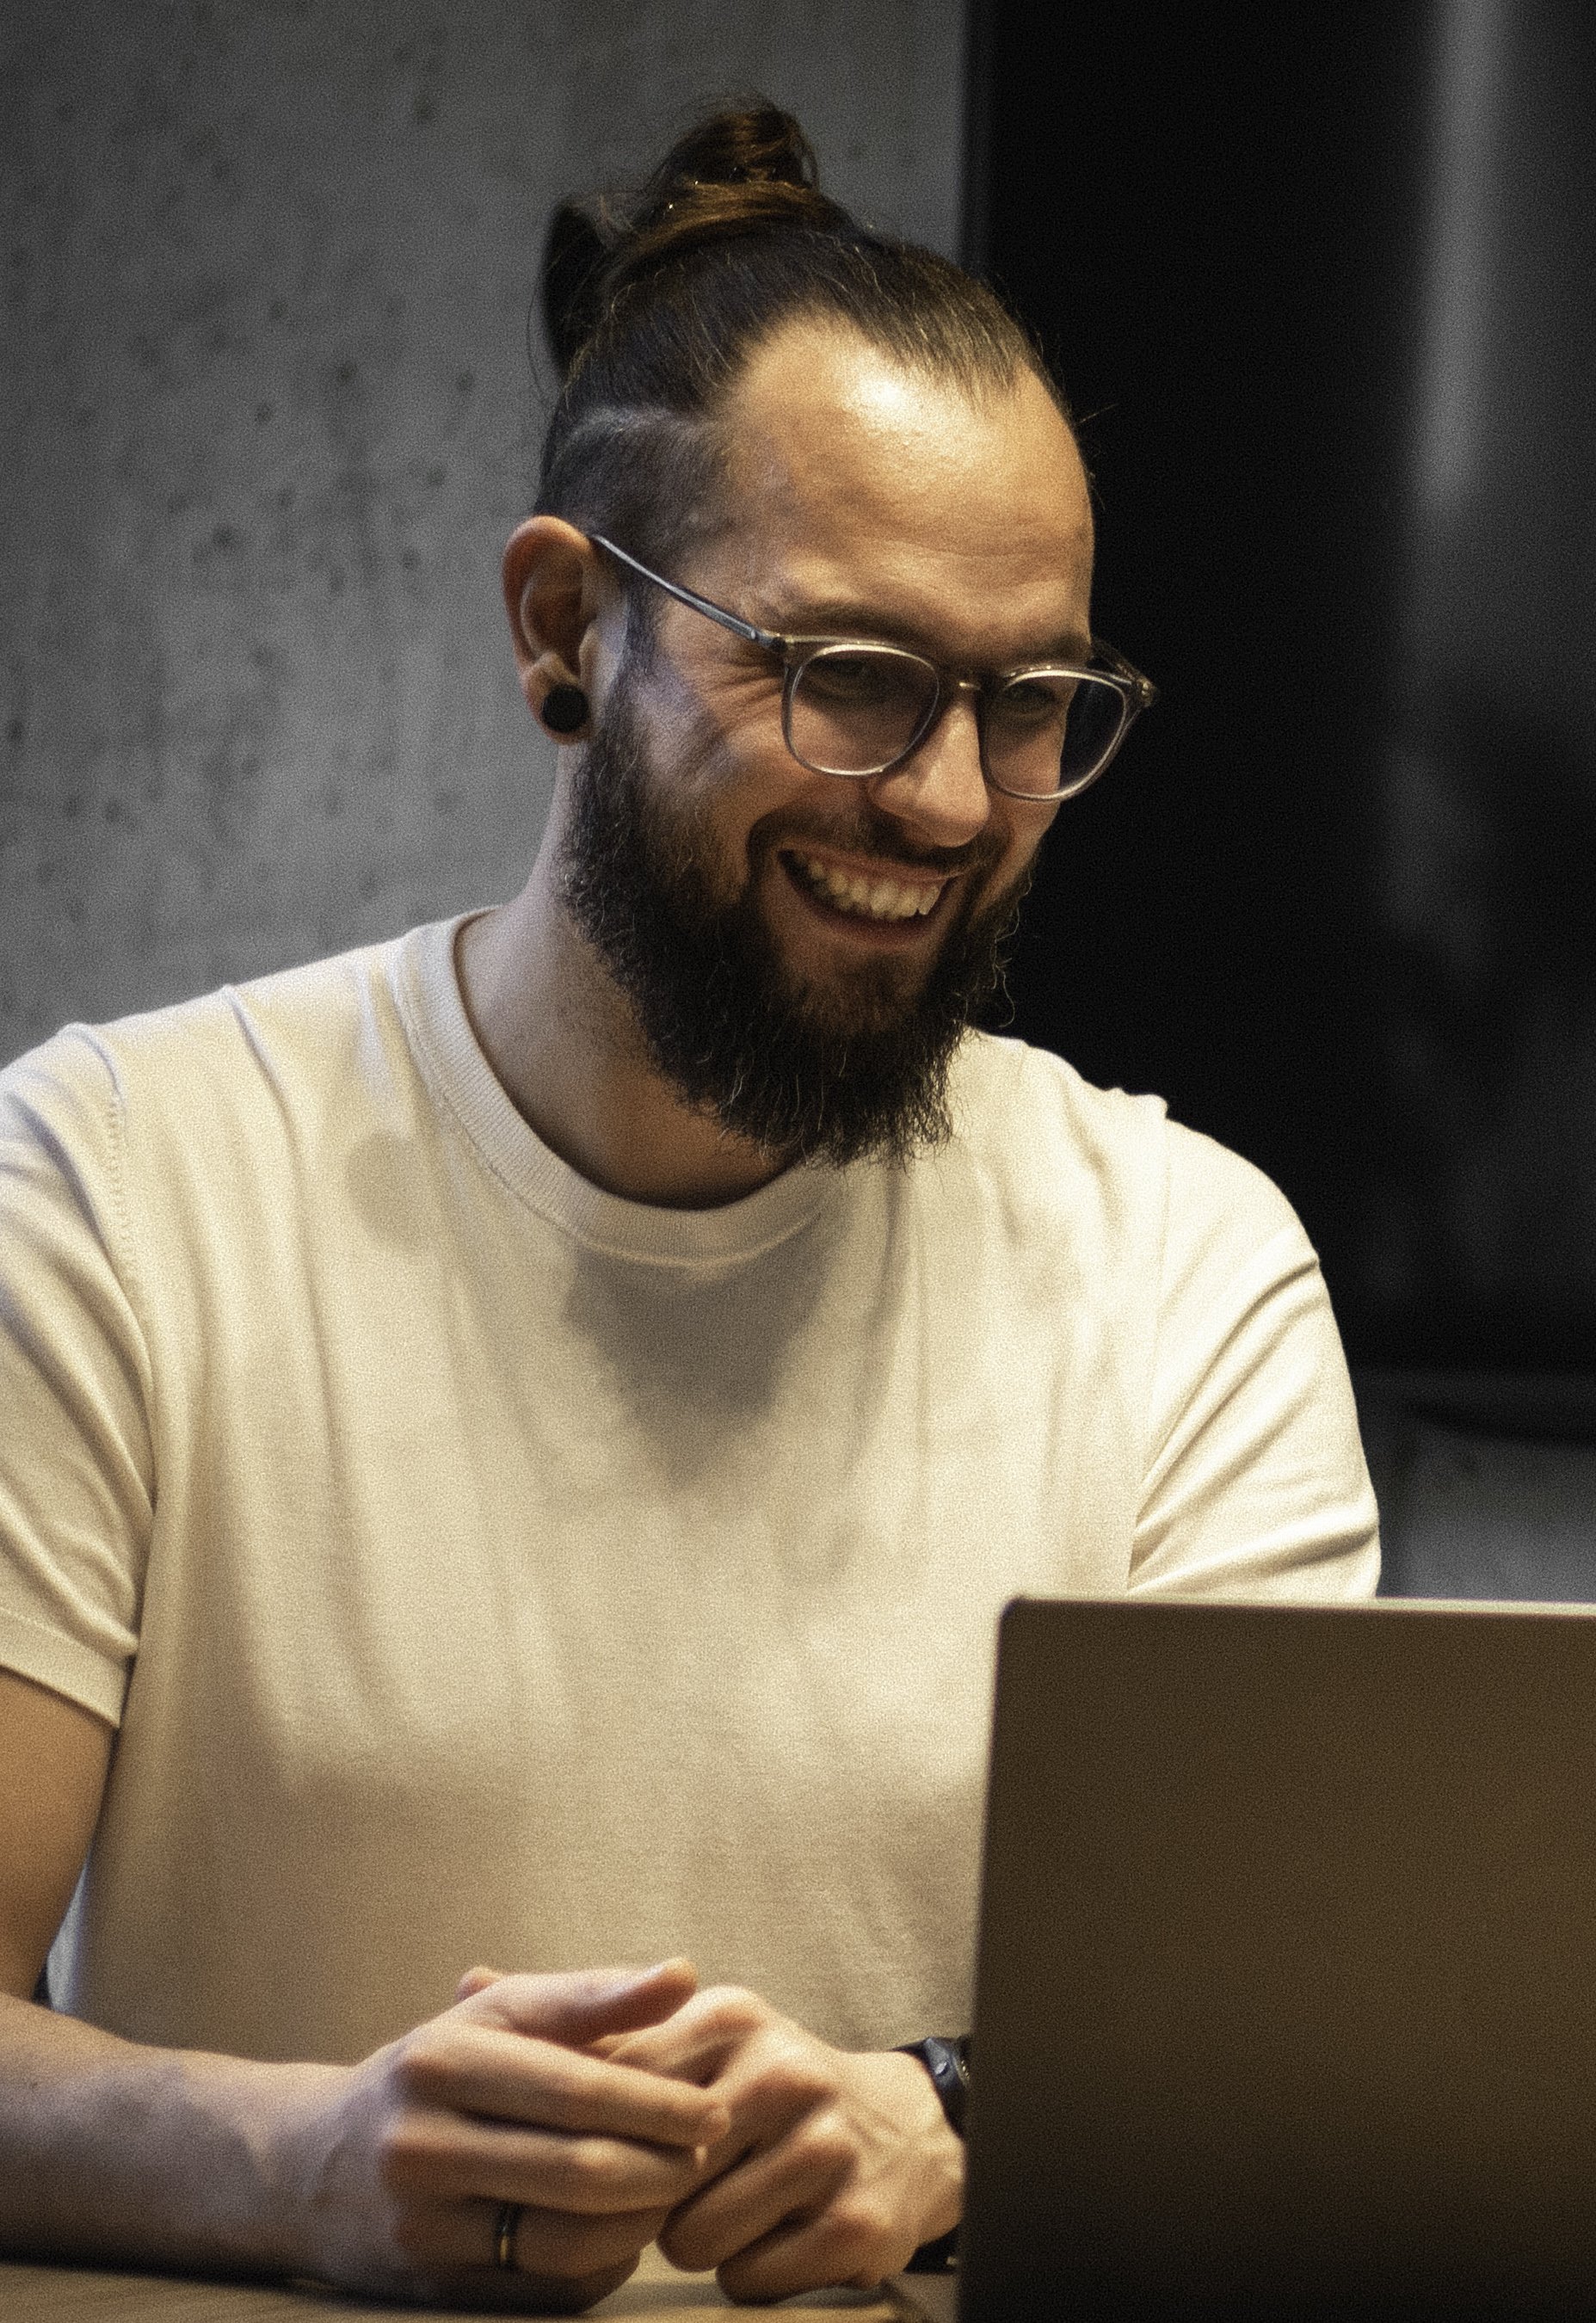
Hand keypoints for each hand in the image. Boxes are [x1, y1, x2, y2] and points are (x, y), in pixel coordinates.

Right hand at [278, 1958, 726, 2312]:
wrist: (308, 2163)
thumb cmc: (435, 2071)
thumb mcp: (497, 2017)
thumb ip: (590, 1997)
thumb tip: (684, 1975)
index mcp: (443, 2060)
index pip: (575, 2087)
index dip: (657, 2103)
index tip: (715, 2107)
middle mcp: (422, 2141)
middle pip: (577, 2168)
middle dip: (661, 2165)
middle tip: (710, 2151)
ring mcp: (420, 2222)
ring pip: (565, 2236)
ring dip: (640, 2219)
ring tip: (676, 2190)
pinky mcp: (427, 2286)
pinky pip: (542, 2287)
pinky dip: (600, 2264)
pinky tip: (626, 2233)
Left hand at [604, 1987, 963, 2300]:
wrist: (904, 2128)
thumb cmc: (772, 2090)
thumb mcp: (704, 2038)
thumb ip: (607, 2039)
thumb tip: (474, 1989)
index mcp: (730, 2018)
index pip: (617, 2090)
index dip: (592, 2143)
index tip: (588, 2162)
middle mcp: (782, 2073)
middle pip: (648, 2179)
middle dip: (648, 2201)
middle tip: (682, 2187)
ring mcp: (825, 2147)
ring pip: (693, 2241)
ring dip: (700, 2242)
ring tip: (737, 2205)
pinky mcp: (855, 2222)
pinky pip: (747, 2279)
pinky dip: (749, 2272)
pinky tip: (779, 2234)